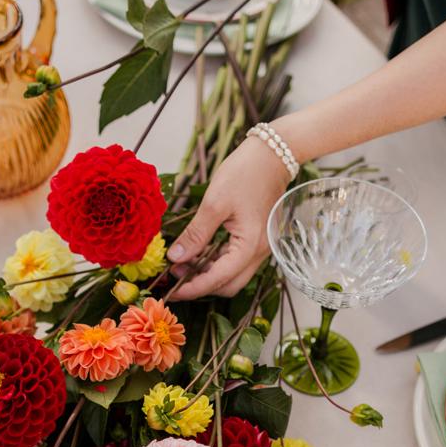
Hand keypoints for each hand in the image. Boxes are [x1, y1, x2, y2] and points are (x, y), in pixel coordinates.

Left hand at [168, 137, 291, 298]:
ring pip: (233, 275)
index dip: (192, 288)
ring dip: (208, 274)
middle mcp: (260, 252)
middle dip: (200, 285)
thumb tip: (176, 257)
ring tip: (182, 264)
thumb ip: (196, 234)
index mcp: (250, 246)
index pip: (217, 279)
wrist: (274, 154)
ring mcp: (261, 247)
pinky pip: (237, 261)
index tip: (171, 292)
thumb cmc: (245, 173)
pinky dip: (217, 262)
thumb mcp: (214, 203)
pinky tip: (199, 253)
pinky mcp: (258, 239)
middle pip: (228, 285)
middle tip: (174, 277)